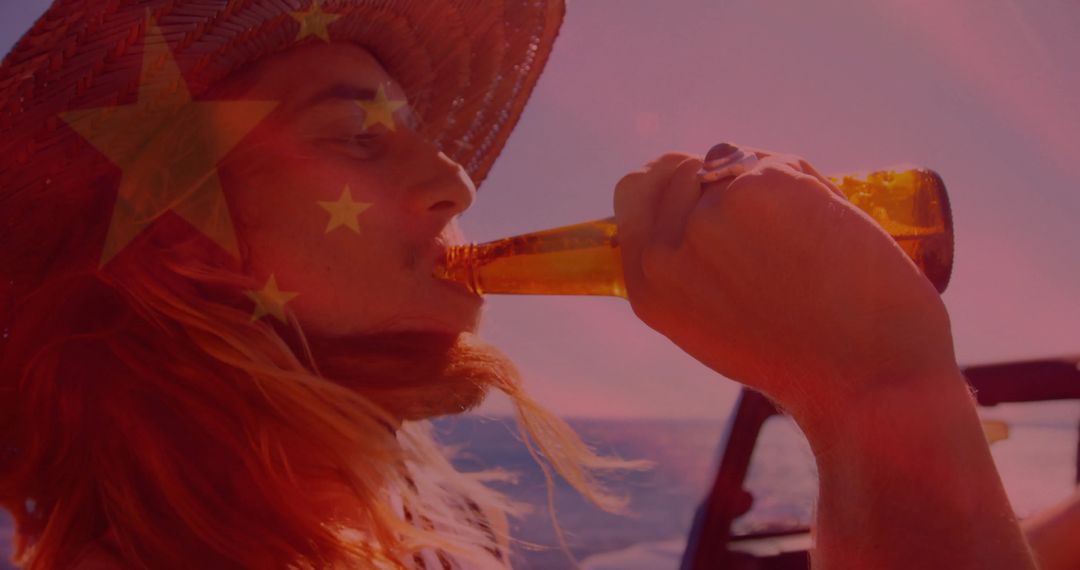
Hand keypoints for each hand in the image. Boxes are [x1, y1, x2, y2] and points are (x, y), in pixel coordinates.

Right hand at [612, 145, 960, 420]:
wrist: (868, 374)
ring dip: (765, 184)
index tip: (702, 184)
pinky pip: (776, 162)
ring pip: (731, 161)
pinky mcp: (760, 186)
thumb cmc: (805, 358)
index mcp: (648, 284)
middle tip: (768, 221)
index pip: (634, 192)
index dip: (669, 182)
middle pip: (678, 167)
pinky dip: (805, 186)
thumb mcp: (713, 323)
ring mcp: (709, 215)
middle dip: (717, 180)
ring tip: (803, 241)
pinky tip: (826, 233)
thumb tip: (697, 191)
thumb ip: (688, 265)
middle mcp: (666, 250)